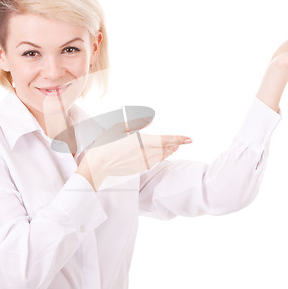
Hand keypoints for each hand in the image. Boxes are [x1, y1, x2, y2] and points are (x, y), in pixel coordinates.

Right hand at [76, 133, 191, 190]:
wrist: (98, 164)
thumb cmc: (106, 144)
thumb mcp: (120, 128)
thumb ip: (137, 123)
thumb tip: (151, 119)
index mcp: (142, 140)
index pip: (166, 140)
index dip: (179, 139)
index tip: (189, 139)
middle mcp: (145, 152)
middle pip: (165, 149)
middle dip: (175, 145)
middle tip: (184, 141)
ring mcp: (143, 162)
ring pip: (161, 156)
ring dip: (168, 151)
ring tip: (174, 147)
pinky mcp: (139, 169)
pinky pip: (154, 162)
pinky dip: (160, 158)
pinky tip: (161, 156)